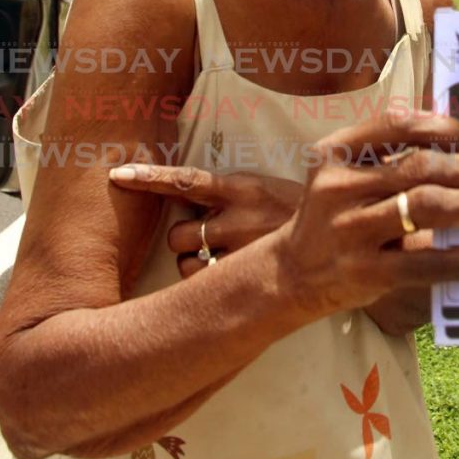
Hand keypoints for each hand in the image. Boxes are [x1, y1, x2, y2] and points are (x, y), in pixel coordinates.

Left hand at [108, 166, 300, 276]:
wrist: (340, 236)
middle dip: (184, 240)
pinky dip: (208, 283)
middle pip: (179, 233)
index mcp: (242, 188)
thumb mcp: (265, 191)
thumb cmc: (293, 215)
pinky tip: (228, 278)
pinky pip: (205, 284)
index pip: (187, 180)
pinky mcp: (246, 276)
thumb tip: (188, 195)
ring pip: (187, 263)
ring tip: (224, 260)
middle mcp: (239, 217)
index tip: (117, 174)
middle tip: (207, 240)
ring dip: (195, 265)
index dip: (150, 178)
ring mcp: (242, 250)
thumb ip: (228, 194)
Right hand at [272, 110, 458, 319]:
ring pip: (425, 206)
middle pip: (421, 167)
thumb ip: (388, 156)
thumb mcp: (344, 173)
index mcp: (335, 151)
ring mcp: (349, 230)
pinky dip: (458, 257)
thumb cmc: (333, 215)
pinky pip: (424, 262)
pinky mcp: (364, 272)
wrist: (291, 273)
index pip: (397, 126)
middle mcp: (339, 186)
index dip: (445, 129)